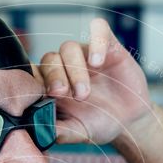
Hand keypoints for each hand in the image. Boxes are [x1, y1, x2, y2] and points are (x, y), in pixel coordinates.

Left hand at [37, 19, 151, 144]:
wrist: (129, 120)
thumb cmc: (99, 123)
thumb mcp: (79, 132)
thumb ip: (60, 132)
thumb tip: (41, 133)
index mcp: (51, 85)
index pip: (33, 73)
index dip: (34, 82)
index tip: (42, 99)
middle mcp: (65, 66)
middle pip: (49, 59)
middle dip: (54, 77)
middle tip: (64, 94)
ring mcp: (85, 54)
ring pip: (69, 47)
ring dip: (74, 69)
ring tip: (84, 93)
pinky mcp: (107, 45)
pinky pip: (99, 29)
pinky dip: (97, 41)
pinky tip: (98, 62)